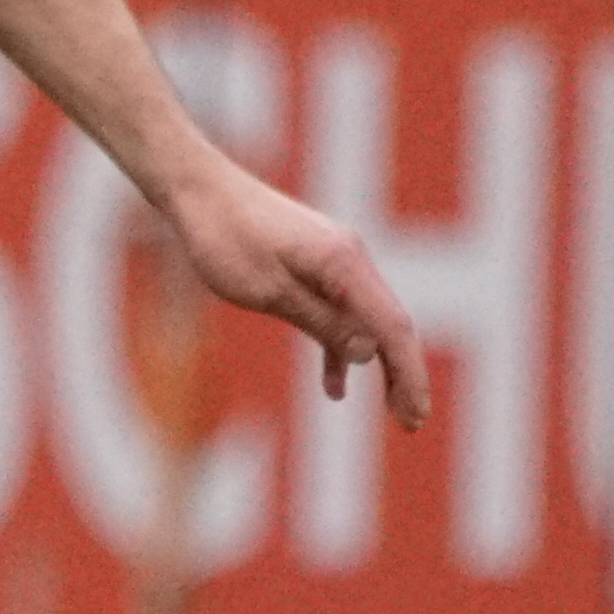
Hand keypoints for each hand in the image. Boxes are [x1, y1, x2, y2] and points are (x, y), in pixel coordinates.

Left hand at [160, 158, 434, 430]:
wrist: (199, 190)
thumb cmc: (224, 239)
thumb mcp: (267, 292)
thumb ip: (320, 321)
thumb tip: (369, 353)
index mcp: (344, 264)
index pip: (393, 328)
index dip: (408, 374)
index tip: (415, 415)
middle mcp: (350, 259)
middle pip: (390, 325)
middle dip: (403, 375)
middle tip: (412, 423)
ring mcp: (335, 260)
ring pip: (368, 319)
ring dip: (378, 364)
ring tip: (391, 410)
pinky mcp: (315, 263)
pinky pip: (340, 309)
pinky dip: (340, 345)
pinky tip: (335, 386)